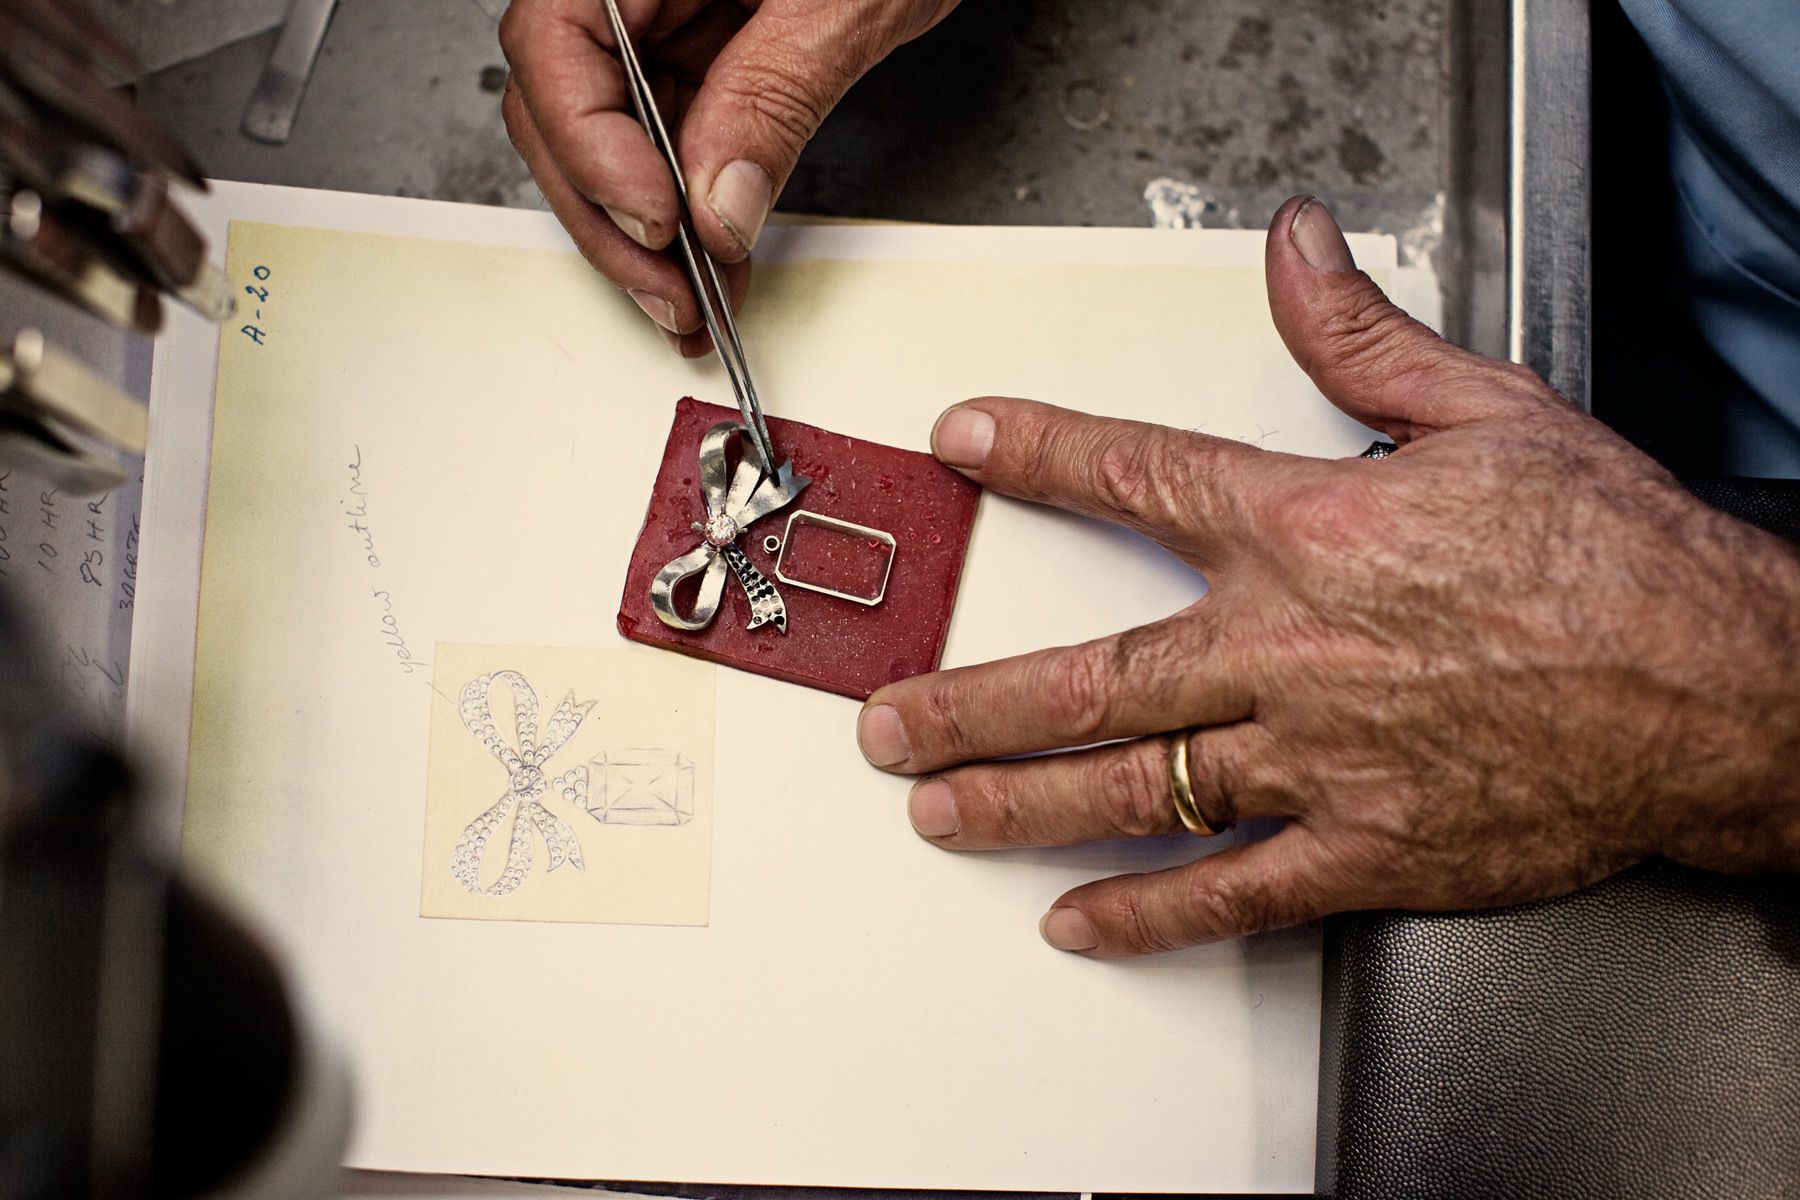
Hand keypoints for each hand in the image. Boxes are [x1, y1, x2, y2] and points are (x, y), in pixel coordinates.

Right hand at [500, 0, 956, 355]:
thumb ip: (773, 94)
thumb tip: (721, 206)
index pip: (553, 44)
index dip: (591, 146)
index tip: (658, 219)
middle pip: (562, 107)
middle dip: (612, 218)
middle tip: (672, 295)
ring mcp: (657, 18)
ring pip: (606, 140)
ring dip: (644, 236)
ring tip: (693, 303)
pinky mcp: (696, 52)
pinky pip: (664, 138)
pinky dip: (687, 209)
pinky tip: (714, 262)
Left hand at [857, 196, 1799, 957]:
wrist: (1726, 692)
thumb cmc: (1619, 561)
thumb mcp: (1491, 412)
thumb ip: (1362, 340)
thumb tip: (1294, 254)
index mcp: (1312, 534)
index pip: (1137, 479)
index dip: (1038, 452)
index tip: (966, 444)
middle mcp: (1291, 652)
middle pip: (1092, 675)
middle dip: (971, 698)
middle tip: (889, 718)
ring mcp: (1320, 762)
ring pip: (1132, 787)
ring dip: (1017, 801)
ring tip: (937, 810)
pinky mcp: (1367, 852)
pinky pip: (1231, 893)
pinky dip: (1147, 913)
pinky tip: (1080, 921)